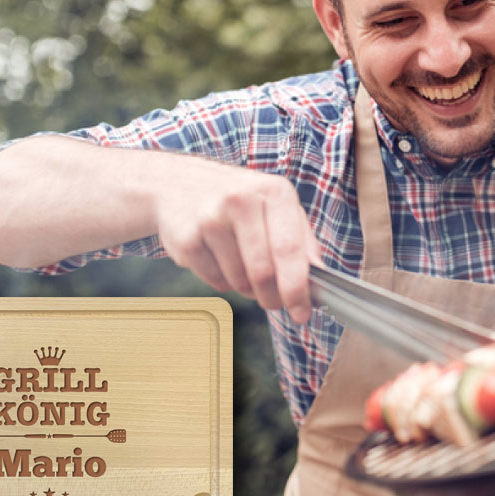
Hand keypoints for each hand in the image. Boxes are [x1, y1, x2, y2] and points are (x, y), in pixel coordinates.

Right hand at [154, 158, 321, 322]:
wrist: (175, 183)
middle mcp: (241, 200)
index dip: (297, 288)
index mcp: (273, 191)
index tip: (302, 312)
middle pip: (263, 272)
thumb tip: (319, 276)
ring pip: (239, 281)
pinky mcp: (186, 239)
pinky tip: (220, 260)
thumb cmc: (237, 199)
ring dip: (247, 289)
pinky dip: (223, 282)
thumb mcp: (275, 205)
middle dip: (273, 298)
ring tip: (244, 268)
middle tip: (275, 303)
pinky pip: (214, 281)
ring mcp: (210, 219)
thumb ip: (302, 238)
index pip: (289, 249)